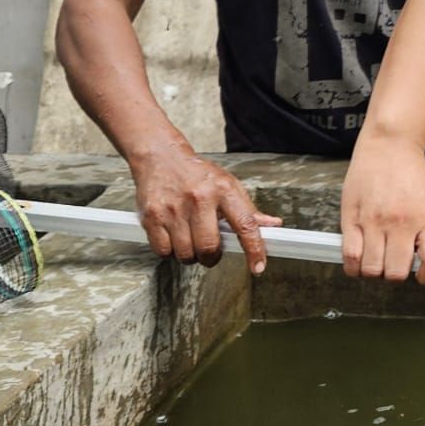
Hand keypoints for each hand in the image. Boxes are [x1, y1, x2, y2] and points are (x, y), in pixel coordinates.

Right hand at [130, 145, 281, 273]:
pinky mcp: (152, 217)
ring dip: (190, 255)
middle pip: (209, 246)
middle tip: (210, 251)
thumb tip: (272, 225)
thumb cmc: (198, 175)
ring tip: (191, 239)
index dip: (254, 249)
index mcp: (224, 190)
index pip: (245, 224)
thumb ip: (248, 209)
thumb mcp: (228, 185)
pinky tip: (174, 238)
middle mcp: (200, 199)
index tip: (258, 267)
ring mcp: (174, 209)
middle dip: (212, 257)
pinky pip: (163, 251)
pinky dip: (170, 252)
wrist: (162, 158)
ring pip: (185, 253)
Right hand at [340, 136, 424, 283]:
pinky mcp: (351, 219)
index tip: (423, 275)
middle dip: (396, 275)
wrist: (388, 147)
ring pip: (371, 270)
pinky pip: (349, 258)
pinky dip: (354, 268)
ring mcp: (374, 222)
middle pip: (396, 273)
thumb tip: (424, 260)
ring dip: (374, 272)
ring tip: (377, 259)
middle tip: (394, 263)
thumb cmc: (411, 175)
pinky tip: (360, 259)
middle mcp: (400, 223)